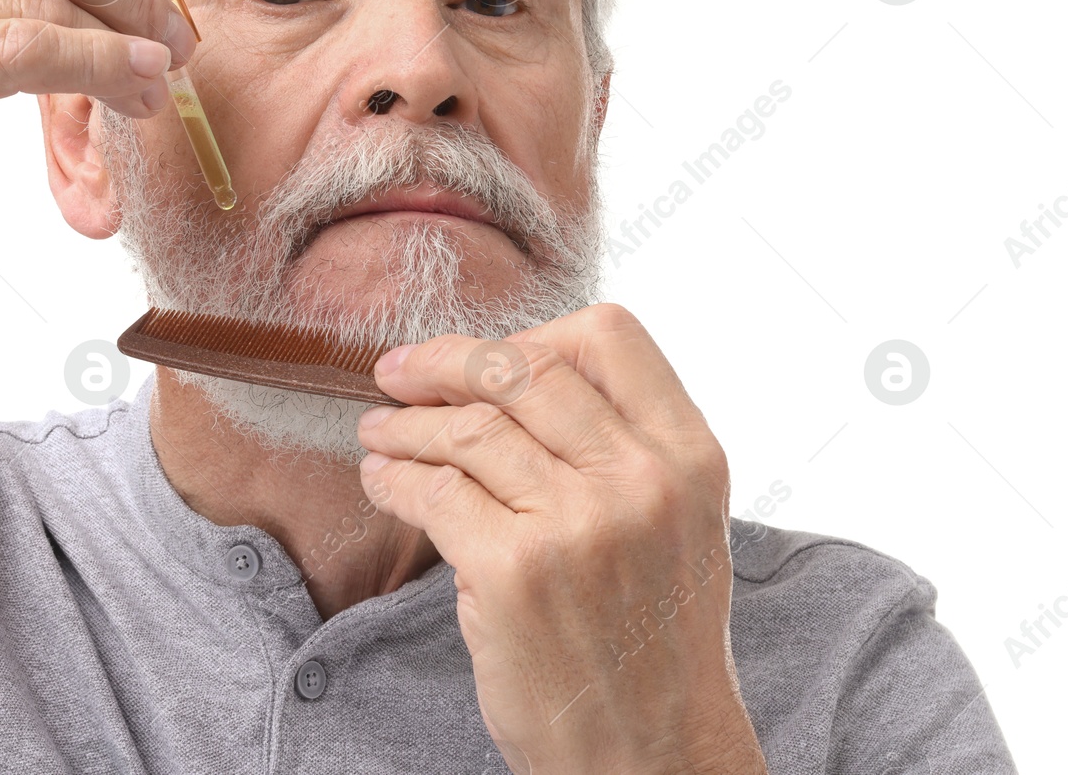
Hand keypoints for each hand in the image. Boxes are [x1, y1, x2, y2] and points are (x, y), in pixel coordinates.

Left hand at [356, 303, 765, 774]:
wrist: (654, 755)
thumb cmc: (651, 637)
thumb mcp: (674, 522)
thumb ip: (616, 443)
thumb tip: (504, 371)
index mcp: (690, 455)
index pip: (608, 335)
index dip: (531, 333)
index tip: (484, 356)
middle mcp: (641, 479)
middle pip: (522, 368)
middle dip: (443, 361)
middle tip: (397, 372)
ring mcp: (579, 523)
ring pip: (468, 428)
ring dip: (404, 425)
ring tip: (377, 431)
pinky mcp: (515, 571)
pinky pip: (435, 492)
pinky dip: (394, 480)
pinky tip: (382, 481)